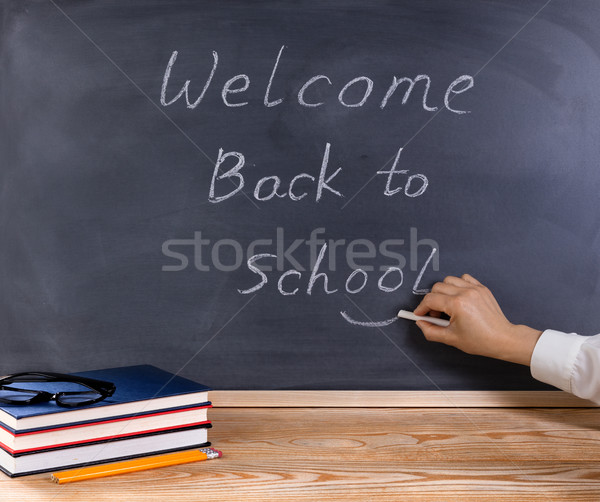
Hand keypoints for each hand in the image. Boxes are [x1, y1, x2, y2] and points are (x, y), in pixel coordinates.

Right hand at [413, 274, 541, 365]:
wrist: (503, 339)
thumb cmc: (480, 341)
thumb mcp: (451, 339)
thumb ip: (431, 331)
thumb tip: (420, 322)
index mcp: (457, 304)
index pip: (430, 300)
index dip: (421, 308)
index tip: (419, 315)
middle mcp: (465, 292)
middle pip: (437, 287)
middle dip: (431, 301)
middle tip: (435, 314)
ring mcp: (475, 288)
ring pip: (449, 280)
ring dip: (443, 291)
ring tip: (447, 305)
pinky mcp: (482, 288)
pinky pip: (464, 278)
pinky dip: (457, 285)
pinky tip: (458, 297)